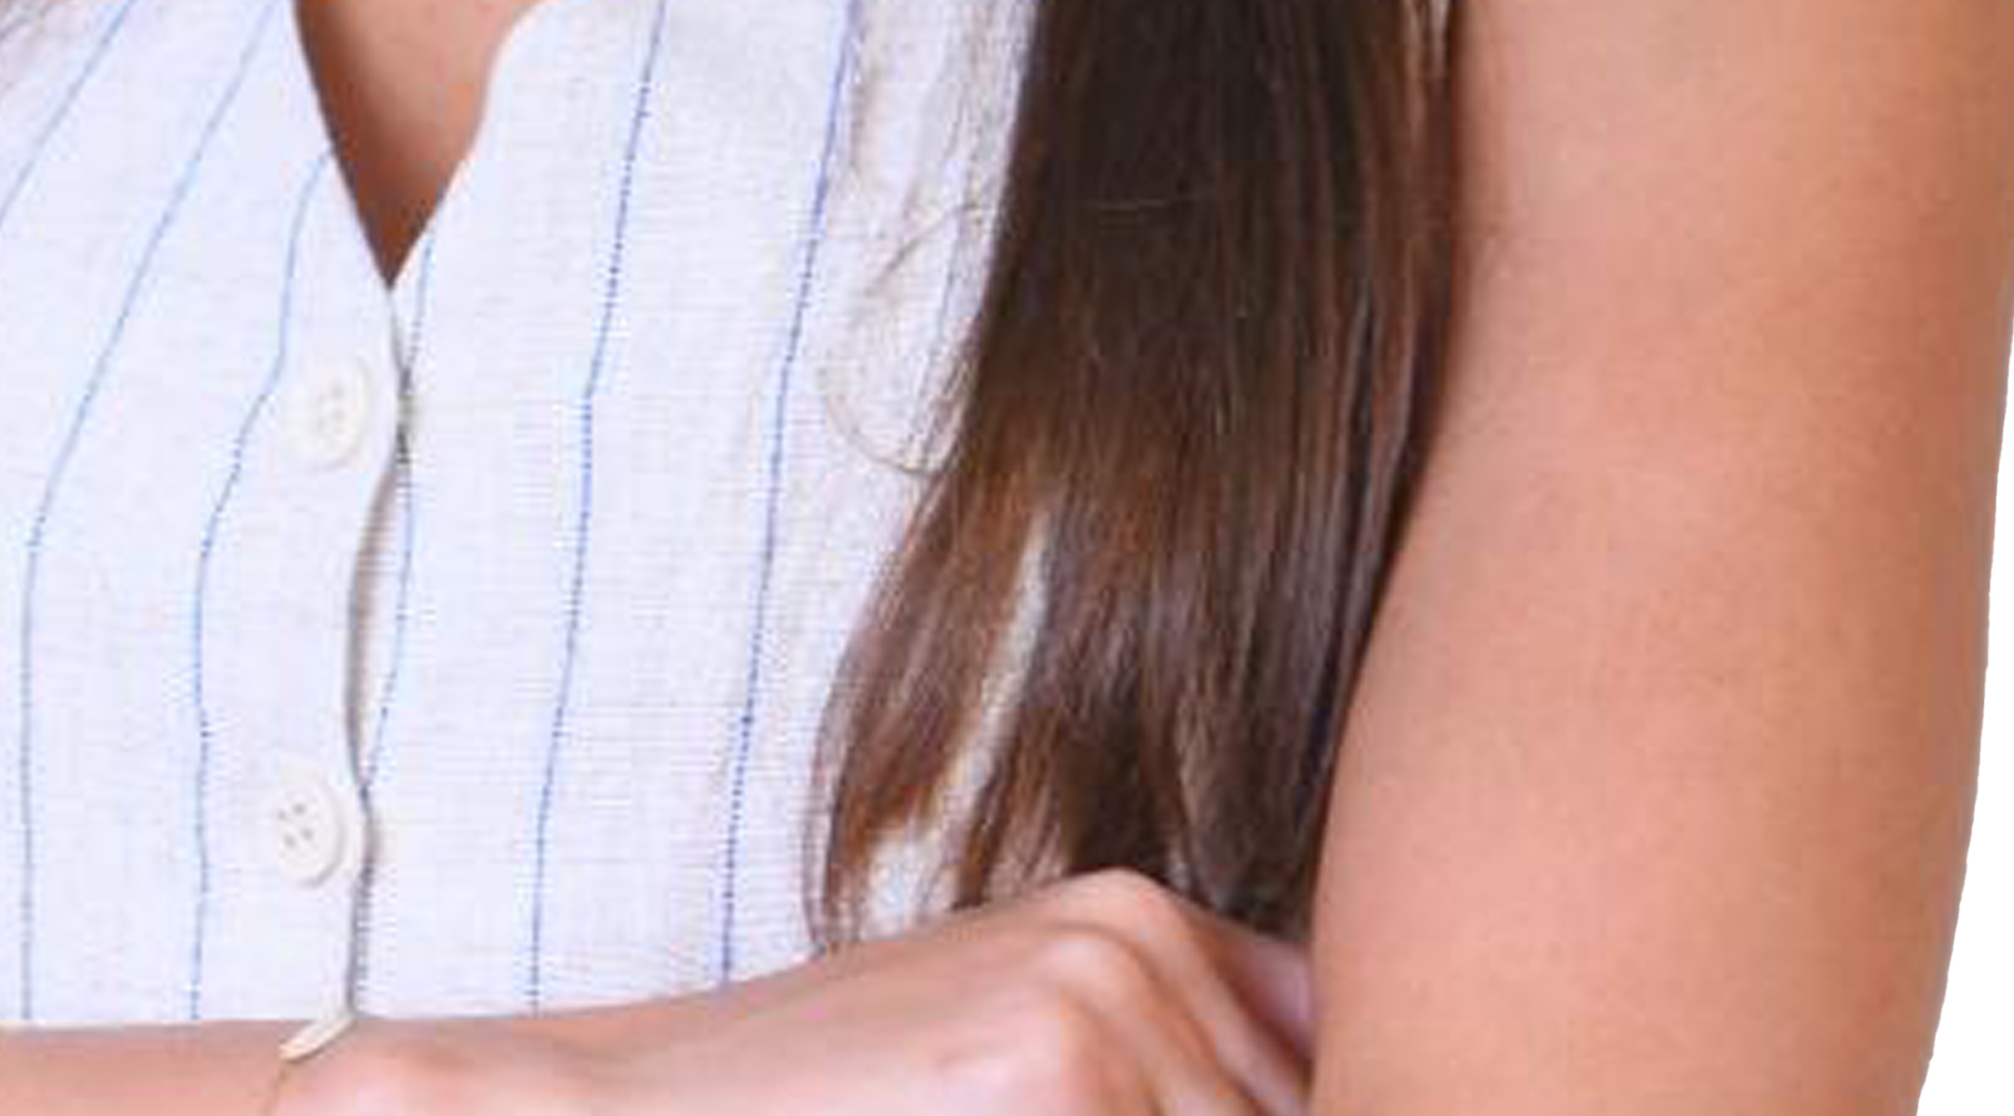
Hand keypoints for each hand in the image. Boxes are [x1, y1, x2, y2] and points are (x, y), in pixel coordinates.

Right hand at [442, 866, 1316, 1114]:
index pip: (1322, 1051)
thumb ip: (1170, 1061)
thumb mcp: (1034, 1049)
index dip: (1308, 1101)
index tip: (1321, 1107)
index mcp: (1146, 916)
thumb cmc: (850, 1098)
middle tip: (1051, 1112)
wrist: (667, 1100)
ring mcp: (1104, 990)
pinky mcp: (1061, 1065)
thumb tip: (1346, 1093)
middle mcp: (1139, 931)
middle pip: (1287, 1108)